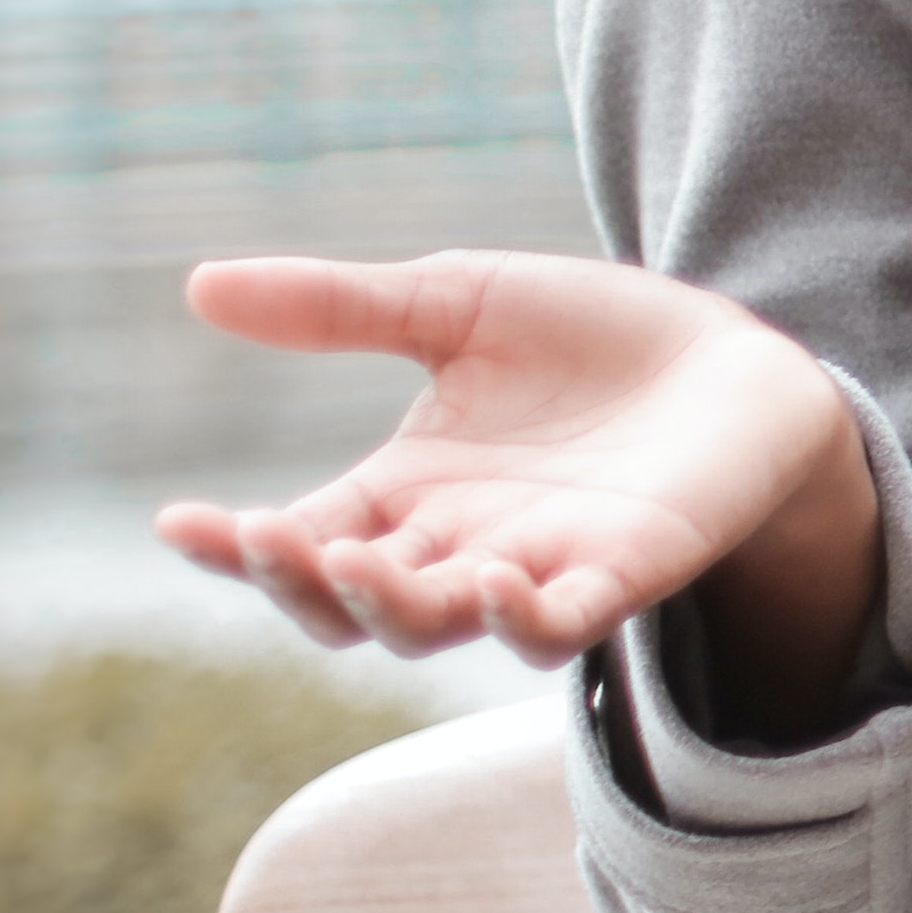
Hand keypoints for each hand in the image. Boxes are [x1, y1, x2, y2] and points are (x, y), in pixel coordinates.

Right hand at [154, 252, 880, 709]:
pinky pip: (560, 625)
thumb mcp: (458, 303)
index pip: (300, 538)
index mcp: (405, 492)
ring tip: (356, 560)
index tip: (177, 522)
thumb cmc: (590, 339)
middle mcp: (456, 546)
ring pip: (438, 627)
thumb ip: (343, 307)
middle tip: (264, 535)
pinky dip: (521, 618)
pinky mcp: (624, 574)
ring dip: (391, 606)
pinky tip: (493, 581)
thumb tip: (199, 285)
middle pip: (349, 603)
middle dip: (298, 581)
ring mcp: (538, 569)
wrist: (734, 359)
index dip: (234, 546)